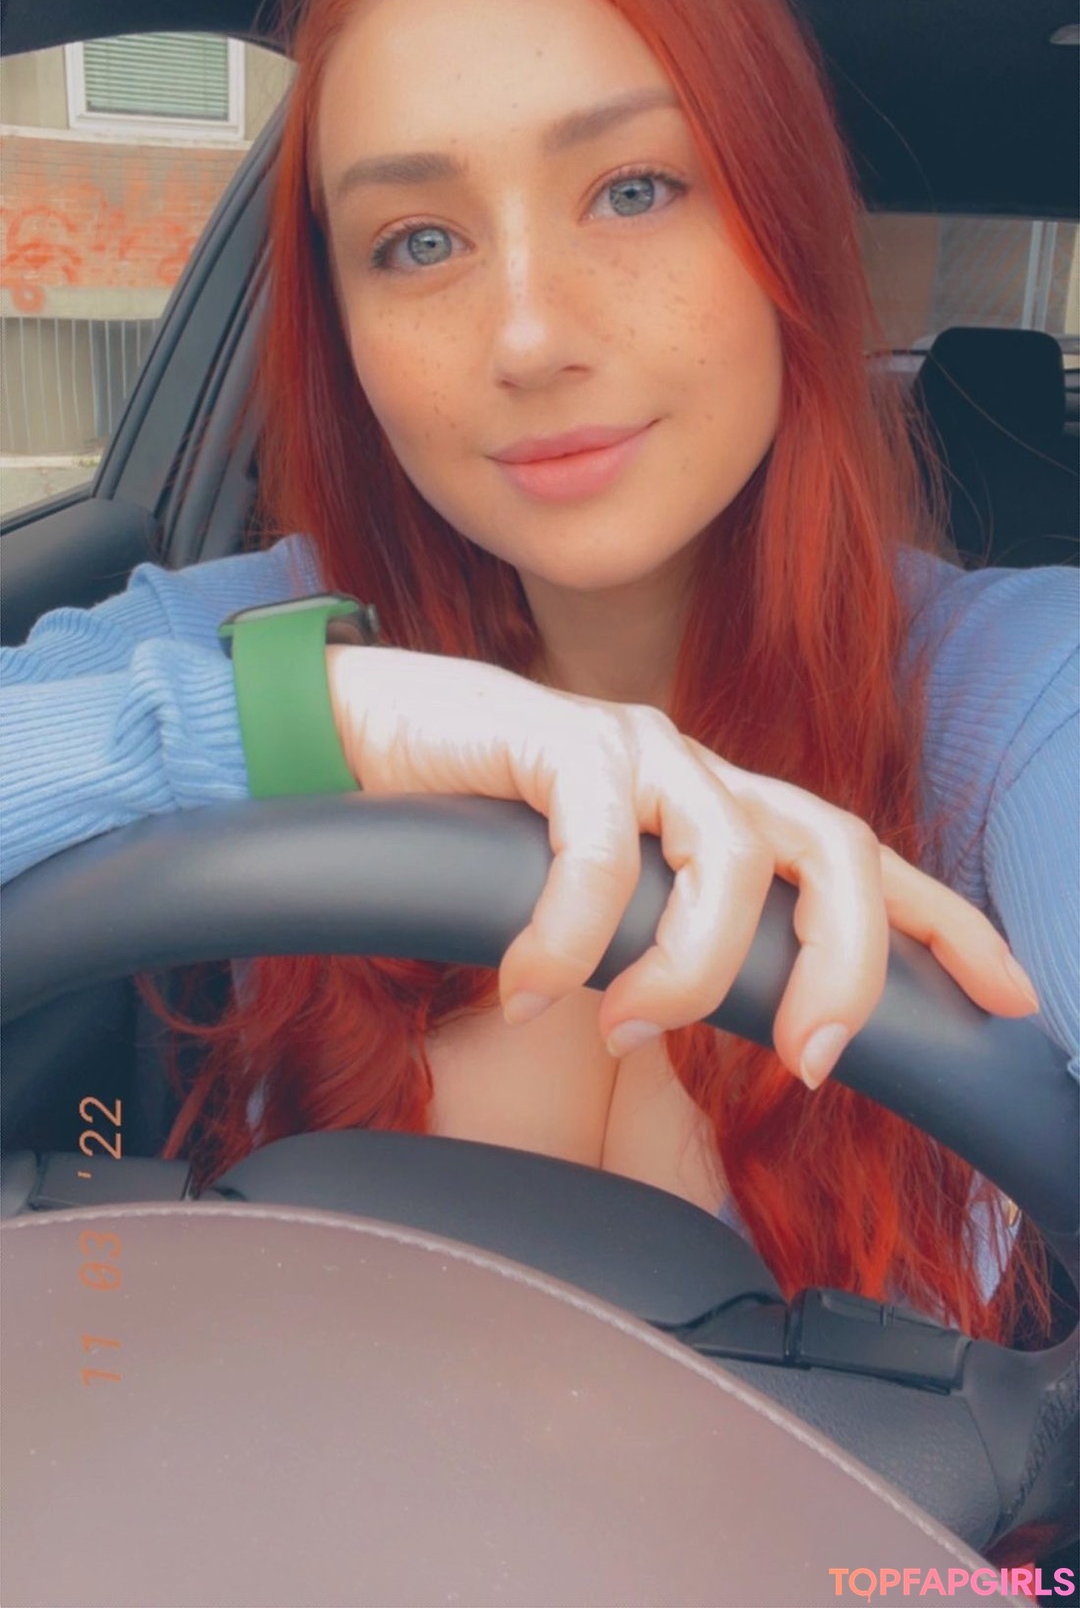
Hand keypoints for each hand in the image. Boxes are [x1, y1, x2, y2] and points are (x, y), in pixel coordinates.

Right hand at [325, 650, 1039, 1086]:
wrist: (361, 740)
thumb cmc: (479, 830)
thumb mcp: (594, 904)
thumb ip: (662, 946)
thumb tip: (713, 1031)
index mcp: (718, 807)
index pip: (859, 859)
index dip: (942, 923)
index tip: (1010, 994)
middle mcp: (697, 768)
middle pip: (833, 846)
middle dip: (846, 963)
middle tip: (807, 1059)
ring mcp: (634, 746)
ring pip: (727, 853)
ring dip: (689, 965)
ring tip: (622, 1024)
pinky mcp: (557, 736)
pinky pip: (597, 848)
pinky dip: (573, 933)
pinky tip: (530, 980)